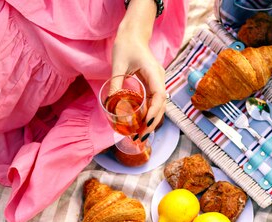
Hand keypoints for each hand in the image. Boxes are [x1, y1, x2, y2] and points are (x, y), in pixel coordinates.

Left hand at [111, 0, 165, 135]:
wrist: (133, 34)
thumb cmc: (126, 45)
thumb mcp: (118, 64)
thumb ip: (115, 84)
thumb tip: (109, 105)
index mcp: (154, 72)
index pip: (160, 96)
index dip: (155, 112)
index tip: (146, 124)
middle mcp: (159, 78)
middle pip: (161, 105)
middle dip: (153, 122)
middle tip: (141, 137)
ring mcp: (157, 81)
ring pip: (158, 105)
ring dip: (151, 121)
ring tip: (141, 135)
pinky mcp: (152, 84)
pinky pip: (153, 101)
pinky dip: (149, 114)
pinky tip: (141, 124)